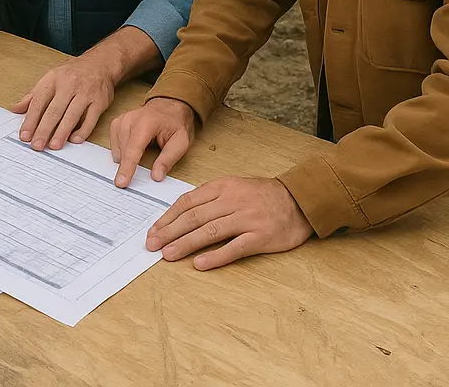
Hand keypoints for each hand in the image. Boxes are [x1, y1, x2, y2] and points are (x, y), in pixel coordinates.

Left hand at [12, 48, 117, 151]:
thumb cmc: (72, 73)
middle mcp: (69, 86)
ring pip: (72, 116)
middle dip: (44, 130)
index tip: (24, 135)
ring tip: (53, 146)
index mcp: (53, 80)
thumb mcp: (50, 78)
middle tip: (37, 145)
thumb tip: (15, 109)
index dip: (30, 120)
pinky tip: (74, 140)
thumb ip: (33, 95)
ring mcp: (85, 94)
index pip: (39, 102)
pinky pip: (90, 119)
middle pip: (54, 111)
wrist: (100, 64)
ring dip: (62, 132)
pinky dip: (83, 131)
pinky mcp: (99, 102)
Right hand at [110, 97, 195, 186]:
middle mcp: (130, 120)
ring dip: (127, 158)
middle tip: (142, 169)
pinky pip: (114, 144)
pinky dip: (122, 151)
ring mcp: (121, 120)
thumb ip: (168, 159)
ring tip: (145, 151)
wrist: (169, 106)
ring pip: (118, 149)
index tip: (121, 182)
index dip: (127, 167)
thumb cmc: (175, 123)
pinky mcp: (116, 123)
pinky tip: (134, 149)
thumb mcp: (181, 142)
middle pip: (124, 151)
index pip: (133, 149)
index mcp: (146, 123)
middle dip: (129, 166)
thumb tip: (156, 176)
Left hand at [146, 176, 312, 269]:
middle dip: (169, 232)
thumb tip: (181, 214)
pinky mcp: (260, 237)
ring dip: (185, 244)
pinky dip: (216, 256)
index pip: (187, 202)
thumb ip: (210, 198)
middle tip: (152, 244)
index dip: (168, 217)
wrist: (299, 200)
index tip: (154, 230)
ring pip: (210, 231)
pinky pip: (234, 247)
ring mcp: (246, 219)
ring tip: (168, 254)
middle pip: (194, 217)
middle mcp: (231, 201)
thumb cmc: (261, 195)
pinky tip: (200, 264)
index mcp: (221, 187)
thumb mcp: (233, 186)